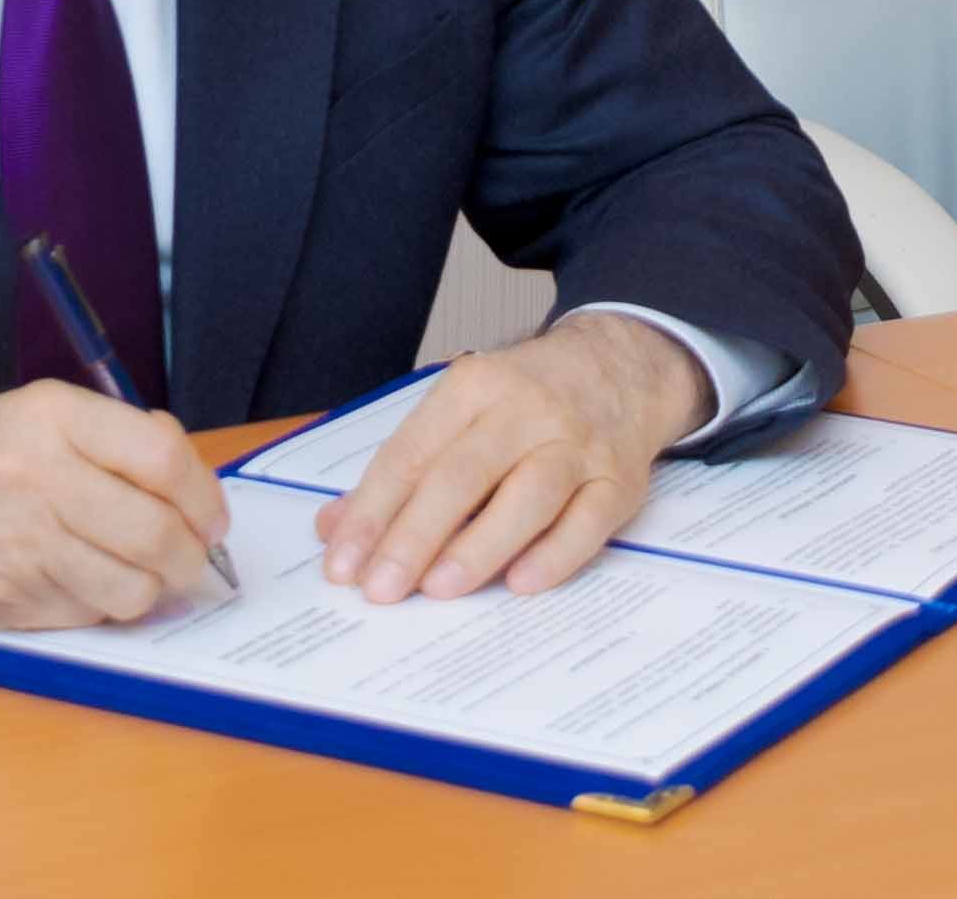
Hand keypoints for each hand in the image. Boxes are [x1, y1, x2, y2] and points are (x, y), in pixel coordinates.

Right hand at [0, 383, 224, 630]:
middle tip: (196, 559)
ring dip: (154, 589)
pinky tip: (87, 582)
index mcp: (52, 419)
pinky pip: (89, 615)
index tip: (213, 517)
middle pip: (157, 533)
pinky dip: (103, 605)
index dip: (204, 495)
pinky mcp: (10, 601)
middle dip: (193, 556)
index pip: (162, 459)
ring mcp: (22, 547)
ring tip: (146, 575)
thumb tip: (189, 479)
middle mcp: (38, 480)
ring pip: (132, 589)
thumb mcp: (34, 412)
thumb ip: (111, 437)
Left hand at [314, 309, 705, 602]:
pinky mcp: (619, 480)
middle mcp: (525, 411)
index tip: (341, 563)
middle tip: (380, 588)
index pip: (412, 453)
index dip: (372, 511)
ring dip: (480, 545)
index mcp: (473, 387)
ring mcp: (578, 445)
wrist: (621, 366)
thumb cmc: (525, 400)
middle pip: (463, 474)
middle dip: (415, 535)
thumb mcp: (459, 410)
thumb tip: (335, 529)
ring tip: (439, 589)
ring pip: (527, 496)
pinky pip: (587, 522)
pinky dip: (554, 555)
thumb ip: (401, 470)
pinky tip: (519, 584)